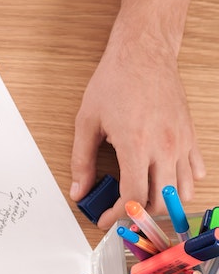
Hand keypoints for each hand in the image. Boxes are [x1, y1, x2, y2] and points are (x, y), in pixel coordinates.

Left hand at [70, 27, 204, 228]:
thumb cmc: (114, 82)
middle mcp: (164, 147)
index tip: (105, 219)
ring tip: (141, 200)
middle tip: (120, 212)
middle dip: (138, 214)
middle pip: (160, 202)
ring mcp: (181, 142)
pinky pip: (194, 171)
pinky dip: (182, 184)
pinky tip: (163, 180)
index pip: (133, 197)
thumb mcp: (87, 122)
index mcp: (136, 145)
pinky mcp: (190, 135)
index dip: (117, 215)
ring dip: (162, 203)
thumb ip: (82, 161)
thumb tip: (79, 190)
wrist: (144, 54)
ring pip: (182, 192)